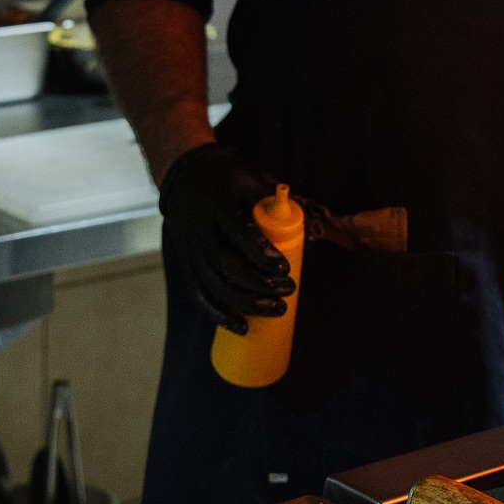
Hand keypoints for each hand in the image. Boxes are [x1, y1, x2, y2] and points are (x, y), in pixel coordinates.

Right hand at [158, 141, 293, 332]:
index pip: (239, 233)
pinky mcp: (187, 266)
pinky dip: (220, 314)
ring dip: (245, 303)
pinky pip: (201, 295)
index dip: (262, 252)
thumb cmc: (231, 179)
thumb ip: (283, 203)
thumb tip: (316, 228)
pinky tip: (241, 326)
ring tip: (276, 309)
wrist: (187, 178)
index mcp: (220, 206)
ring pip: (215, 284)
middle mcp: (202, 231)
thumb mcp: (255, 179)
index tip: (285, 267)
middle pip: (227, 265)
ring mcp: (192, 252)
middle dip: (259, 283)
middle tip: (288, 291)